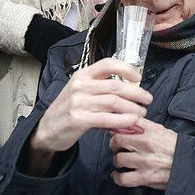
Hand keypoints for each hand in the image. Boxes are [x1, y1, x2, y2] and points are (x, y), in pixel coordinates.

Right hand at [26, 58, 152, 172]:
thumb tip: (129, 89)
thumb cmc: (68, 110)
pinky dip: (122, 120)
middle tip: (147, 99)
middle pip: (115, 86)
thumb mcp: (80, 91)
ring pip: (113, 102)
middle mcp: (80, 86)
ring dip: (132, 107)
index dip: (126, 69)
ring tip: (142, 112)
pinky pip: (106, 118)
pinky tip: (132, 121)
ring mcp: (78, 102)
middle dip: (136, 92)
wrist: (46, 130)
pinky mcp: (78, 119)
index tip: (138, 78)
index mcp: (82, 75)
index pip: (107, 64)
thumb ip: (100, 88)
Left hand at [110, 117, 176, 190]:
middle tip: (116, 146)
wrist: (190, 164)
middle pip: (118, 140)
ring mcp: (145, 161)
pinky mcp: (145, 177)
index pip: (127, 122)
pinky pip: (123, 178)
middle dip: (114, 144)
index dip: (117, 126)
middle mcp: (146, 144)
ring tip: (121, 161)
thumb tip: (128, 124)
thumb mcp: (162, 130)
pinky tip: (118, 175)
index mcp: (151, 130)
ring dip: (117, 161)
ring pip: (118, 159)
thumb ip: (145, 127)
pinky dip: (118, 177)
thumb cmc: (176, 148)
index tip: (114, 129)